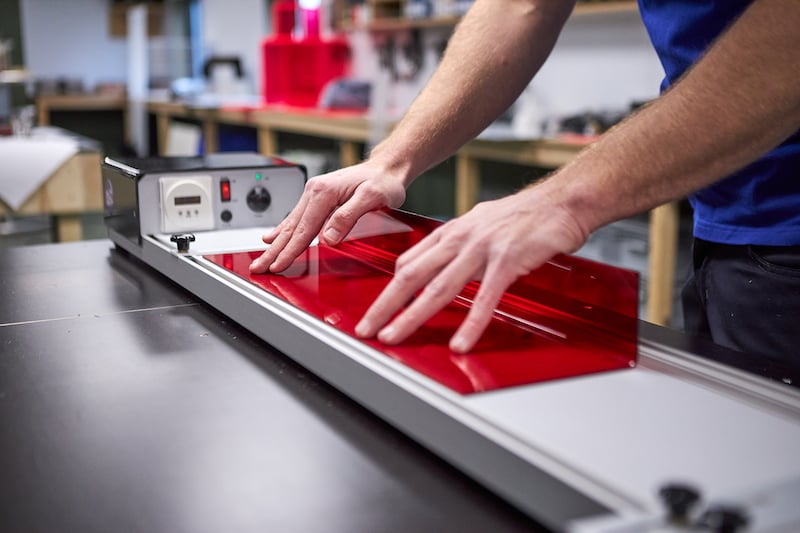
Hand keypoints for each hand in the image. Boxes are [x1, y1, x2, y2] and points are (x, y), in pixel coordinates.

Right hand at [249, 161, 406, 273]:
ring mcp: (314, 194)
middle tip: (258, 267)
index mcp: (324, 192)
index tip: (278, 265)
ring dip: (276, 243)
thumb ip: (348, 217)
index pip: (304, 229)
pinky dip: (283, 230)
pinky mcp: (318, 197)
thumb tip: (328, 238)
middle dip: (274, 250)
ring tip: (262, 258)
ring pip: (291, 224)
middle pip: (291, 228)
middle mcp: (314, 191)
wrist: (387, 167)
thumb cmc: (383, 180)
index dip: (290, 250)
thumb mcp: (372, 197)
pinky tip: (272, 237)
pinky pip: (297, 218)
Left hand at [354, 184, 588, 352]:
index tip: (378, 309)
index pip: (409, 262)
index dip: (389, 288)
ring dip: (412, 316)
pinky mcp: (507, 262)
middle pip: (411, 276)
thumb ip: (458, 246)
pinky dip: (470, 323)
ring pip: (438, 288)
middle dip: (385, 305)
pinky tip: (459, 343)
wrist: (562, 201)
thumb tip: (439, 265)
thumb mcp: (480, 225)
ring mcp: (481, 250)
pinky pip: (484, 298)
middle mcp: (460, 239)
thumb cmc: (525, 216)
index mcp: (451, 232)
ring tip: (394, 337)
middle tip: (366, 329)